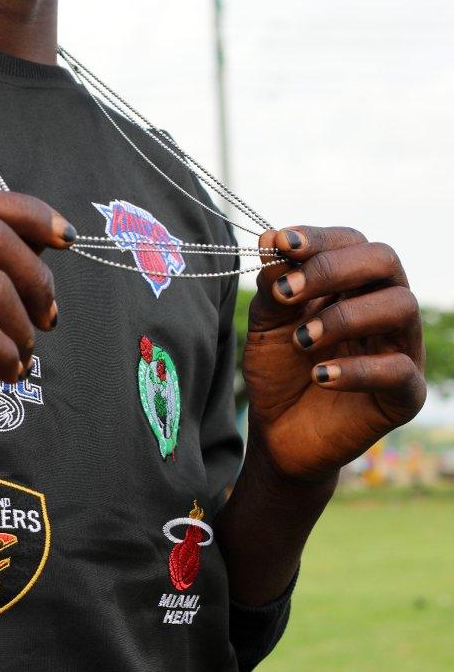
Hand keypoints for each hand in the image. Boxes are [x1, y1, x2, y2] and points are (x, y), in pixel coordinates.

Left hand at [241, 226, 425, 484]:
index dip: (318, 238)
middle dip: (333, 268)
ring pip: (401, 305)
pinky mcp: (405, 395)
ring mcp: (400, 348)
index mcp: (353, 283)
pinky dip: (357, 369)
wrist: (278, 433)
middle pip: (384, 260)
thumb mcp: (266, 322)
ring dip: (344, 317)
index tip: (279, 244)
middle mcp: (383, 307)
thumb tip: (273, 240)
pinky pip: (399, 370)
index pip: (351, 241)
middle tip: (288, 293)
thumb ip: (273, 284)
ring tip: (301, 340)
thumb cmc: (279, 369)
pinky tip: (319, 375)